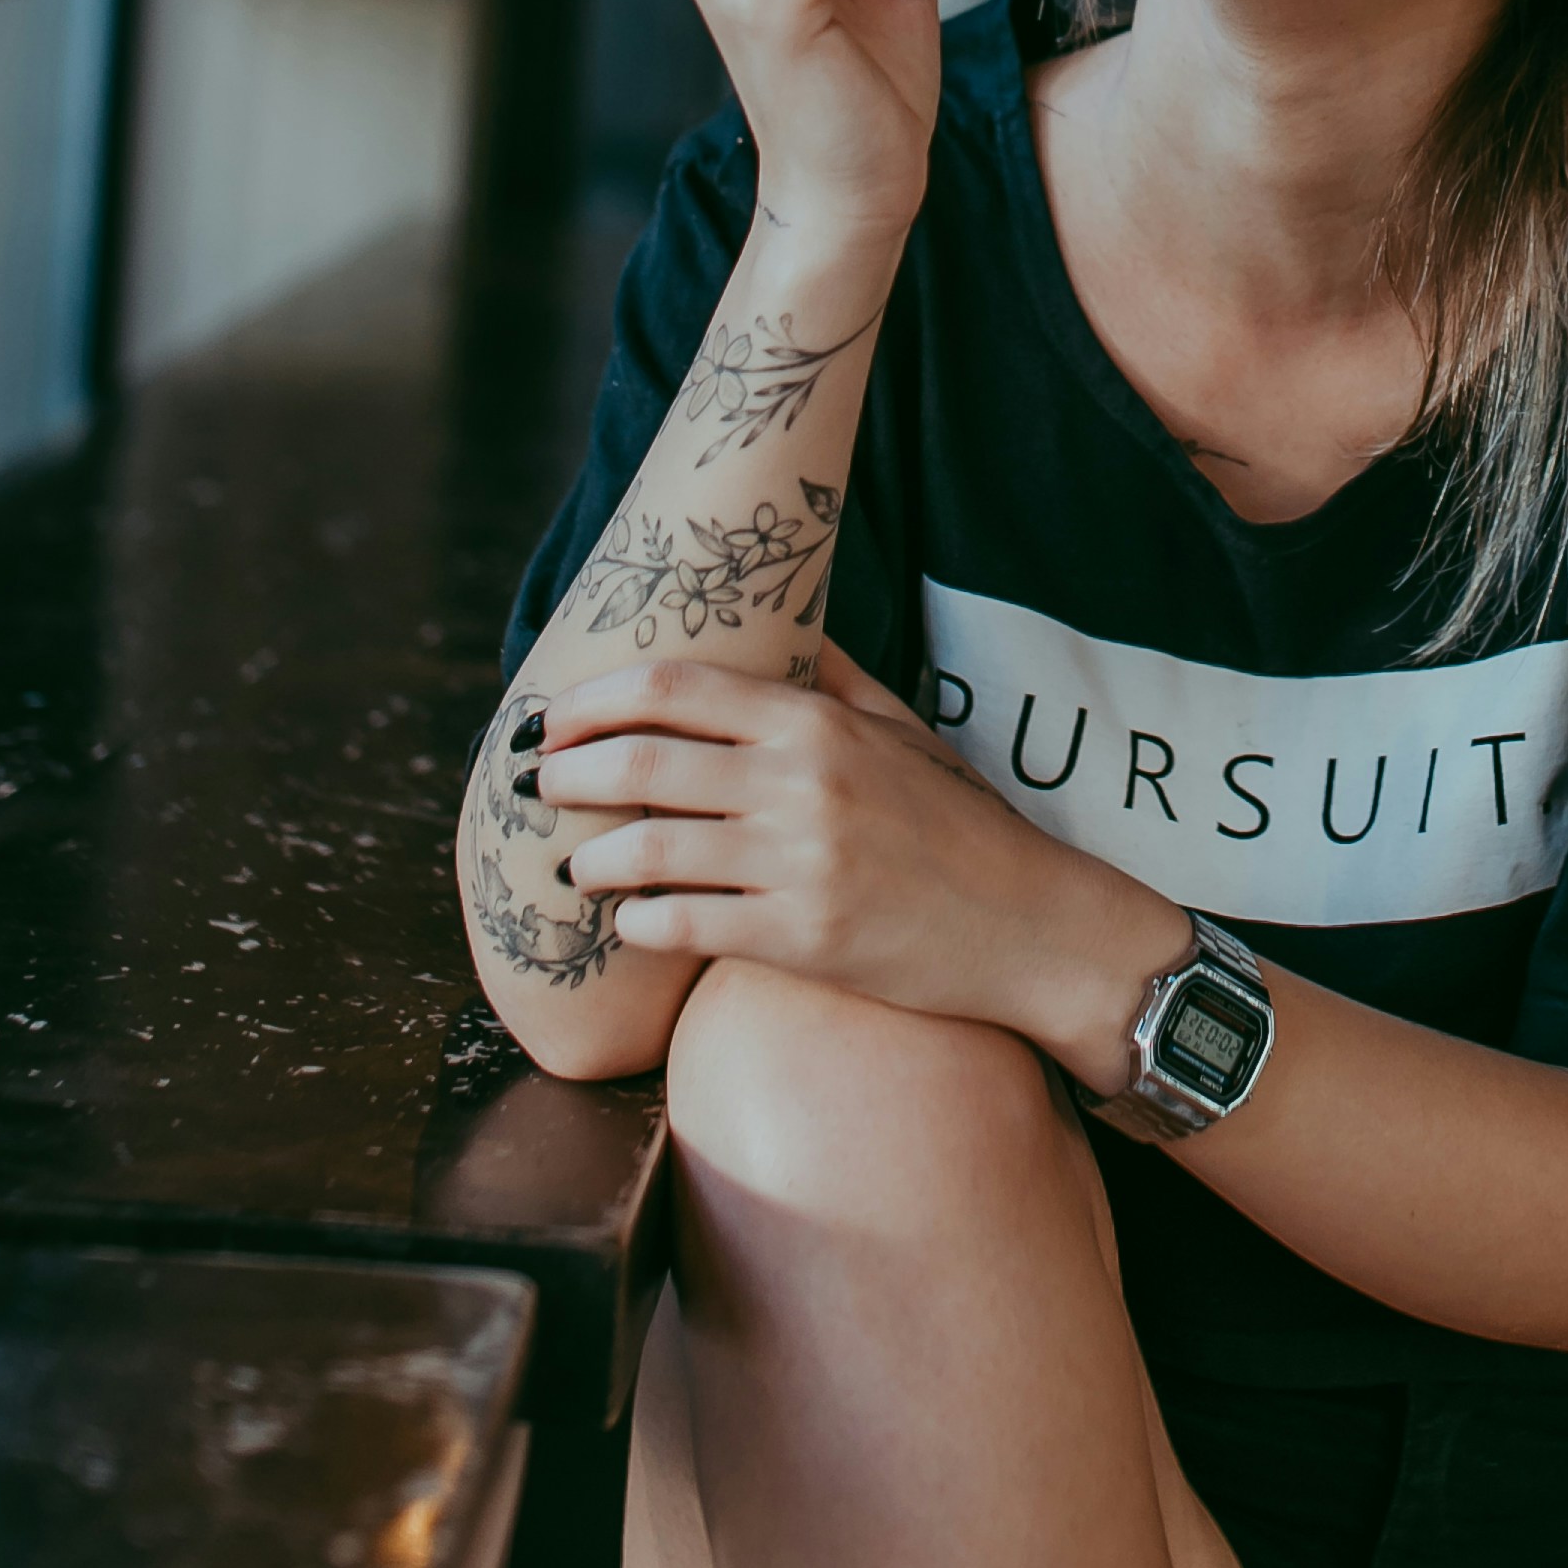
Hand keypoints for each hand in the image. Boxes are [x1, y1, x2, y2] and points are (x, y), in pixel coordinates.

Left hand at [528, 650, 1180, 1079]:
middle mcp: (799, 783)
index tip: (554, 716)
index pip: (678, 688)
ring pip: (650, 852)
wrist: (1026, 922)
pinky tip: (631, 919)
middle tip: (540, 783)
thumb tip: (789, 629)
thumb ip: (837, 677)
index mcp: (816, 722)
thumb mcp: (904, 730)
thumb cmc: (960, 822)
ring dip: (593, 858)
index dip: (597, 698)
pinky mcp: (799, 938)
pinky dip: (640, 922)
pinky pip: (685, 926)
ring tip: (578, 863)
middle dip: (571, 772)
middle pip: (644, 763)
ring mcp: (797, 863)